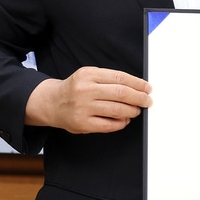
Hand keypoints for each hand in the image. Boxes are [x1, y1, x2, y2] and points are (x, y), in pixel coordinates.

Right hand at [24, 67, 151, 133]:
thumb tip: (137, 87)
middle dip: (139, 98)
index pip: (120, 78)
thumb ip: (109, 79)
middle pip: (121, 93)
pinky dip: (121, 123)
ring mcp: (83, 108)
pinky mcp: (82, 123)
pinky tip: (124, 120)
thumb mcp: (88, 75)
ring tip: (136, 110)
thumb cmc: (75, 89)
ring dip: (132, 111)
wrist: (52, 103)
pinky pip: (109, 125)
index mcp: (88, 75)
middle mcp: (85, 90)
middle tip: (147, 101)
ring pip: (117, 110)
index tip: (147, 88)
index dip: (137, 84)